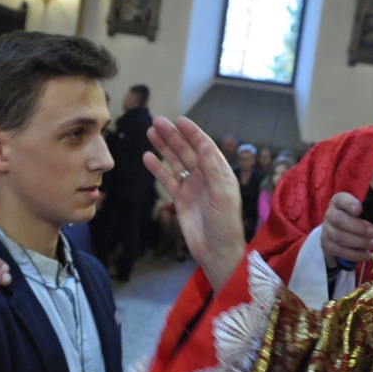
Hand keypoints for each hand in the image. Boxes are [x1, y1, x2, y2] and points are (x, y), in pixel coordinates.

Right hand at [143, 116, 244, 290]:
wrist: (216, 252)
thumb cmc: (225, 224)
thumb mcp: (222, 194)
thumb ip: (212, 168)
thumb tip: (202, 144)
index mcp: (220, 173)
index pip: (205, 146)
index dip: (193, 132)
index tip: (179, 120)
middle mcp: (206, 177)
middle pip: (188, 150)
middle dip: (174, 136)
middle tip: (158, 122)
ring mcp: (192, 188)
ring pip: (176, 162)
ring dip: (164, 147)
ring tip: (150, 132)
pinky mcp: (181, 200)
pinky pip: (167, 180)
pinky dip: (157, 168)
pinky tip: (147, 157)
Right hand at [320, 192, 372, 267]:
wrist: (337, 232)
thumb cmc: (354, 219)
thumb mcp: (360, 210)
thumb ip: (370, 208)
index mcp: (338, 202)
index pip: (340, 200)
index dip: (349, 204)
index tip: (359, 210)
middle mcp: (330, 215)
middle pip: (339, 220)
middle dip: (359, 227)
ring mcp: (326, 231)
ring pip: (339, 237)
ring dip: (359, 242)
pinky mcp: (327, 246)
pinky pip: (339, 251)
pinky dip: (354, 254)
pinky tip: (366, 255)